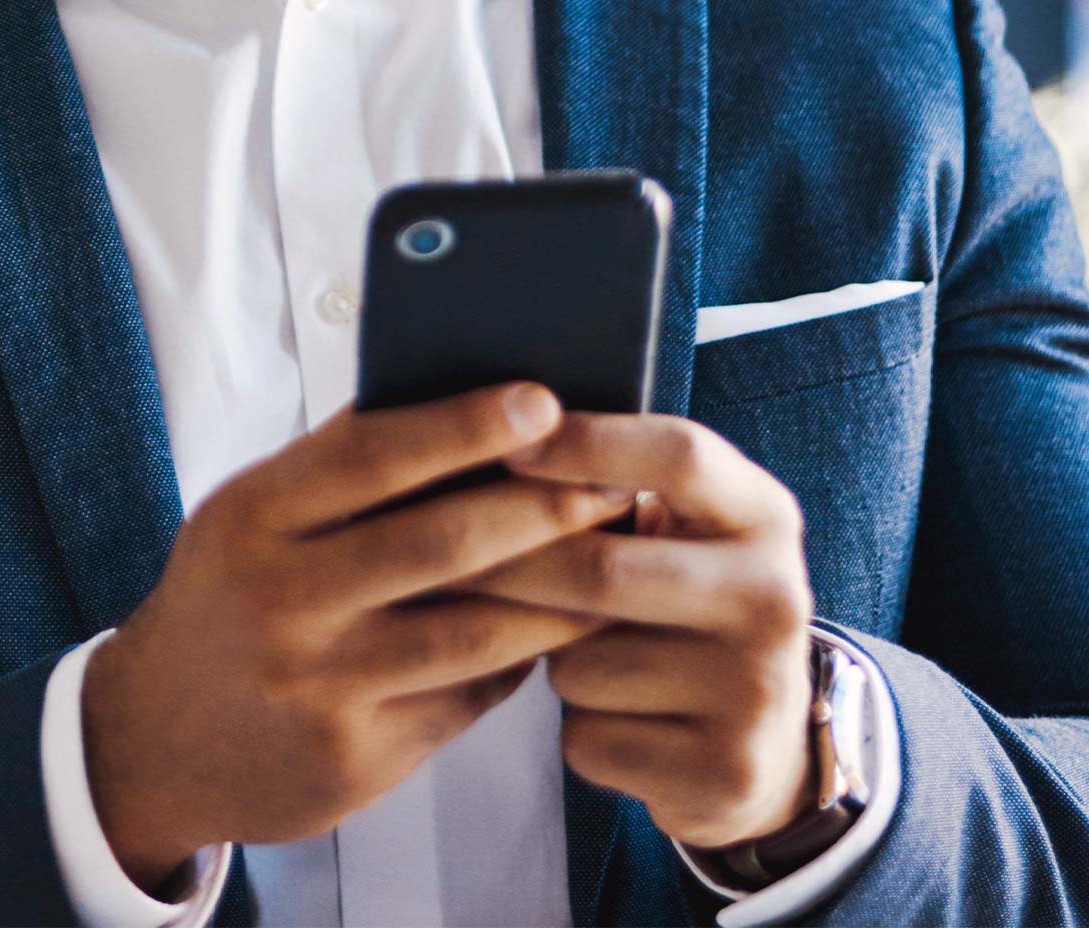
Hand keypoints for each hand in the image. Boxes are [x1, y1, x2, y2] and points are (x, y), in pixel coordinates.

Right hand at [80, 383, 629, 892]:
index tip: (542, 400)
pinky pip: (465, 696)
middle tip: (614, 481)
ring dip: (559, 591)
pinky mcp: (354, 757)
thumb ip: (337, 469)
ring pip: (472, 629)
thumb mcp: (250, 516)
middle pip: (439, 542)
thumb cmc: (226, 596)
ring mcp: (318, 684)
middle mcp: (282, 597)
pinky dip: (521, 656)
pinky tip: (559, 627)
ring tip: (615, 556)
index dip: (463, 425)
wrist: (153, 737)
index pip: (372, 455)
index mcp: (253, 516)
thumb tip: (458, 399)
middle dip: (542, 506)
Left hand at [460, 411, 816, 852]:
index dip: (585, 444)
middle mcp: (775, 597)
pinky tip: (606, 717)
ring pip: (582, 663)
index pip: (678, 455)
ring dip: (542, 656)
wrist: (760, 741)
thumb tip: (490, 437)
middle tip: (435, 551)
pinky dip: (573, 728)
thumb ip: (612, 483)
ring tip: (568, 648)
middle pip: (601, 569)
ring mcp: (758, 691)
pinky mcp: (727, 773)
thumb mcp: (680, 525)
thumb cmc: (678, 599)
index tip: (505, 443)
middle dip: (507, 564)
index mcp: (764, 515)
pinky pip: (590, 738)